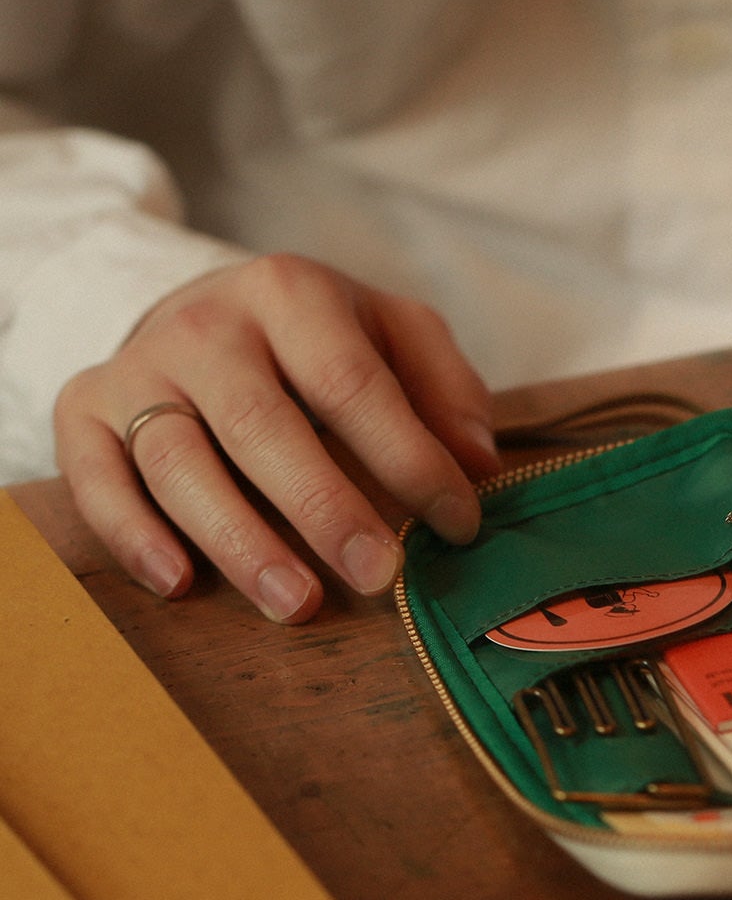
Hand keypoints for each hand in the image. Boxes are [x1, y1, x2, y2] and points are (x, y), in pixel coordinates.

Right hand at [54, 254, 498, 622]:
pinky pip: (95, 476)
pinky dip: (132, 534)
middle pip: (262, 426)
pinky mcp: (84, 409)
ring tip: (298, 604)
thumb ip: (445, 388)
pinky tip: (180, 584)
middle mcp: (208, 327)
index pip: (354, 385)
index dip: (410, 460)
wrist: (203, 309)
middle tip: (378, 576)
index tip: (458, 525)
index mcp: (291, 295)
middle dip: (324, 508)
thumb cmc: (319, 342)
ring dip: (239, 541)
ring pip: (179, 462)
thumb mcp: (394, 333)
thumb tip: (480, 463)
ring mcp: (141, 369)